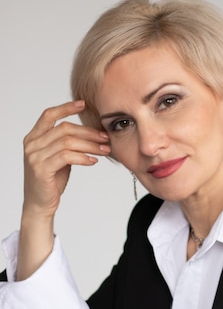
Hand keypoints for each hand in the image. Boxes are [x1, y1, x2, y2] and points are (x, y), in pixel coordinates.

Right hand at [22, 100, 110, 218]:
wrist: (40, 204)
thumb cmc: (51, 180)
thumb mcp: (58, 157)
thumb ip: (67, 143)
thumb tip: (92, 132)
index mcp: (33, 137)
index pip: (49, 115)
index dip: (66, 107)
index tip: (83, 104)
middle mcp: (32, 144)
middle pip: (64, 129)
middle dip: (88, 132)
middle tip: (105, 138)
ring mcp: (35, 156)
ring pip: (68, 142)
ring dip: (90, 145)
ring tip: (104, 150)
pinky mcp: (41, 169)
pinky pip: (66, 157)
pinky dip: (83, 157)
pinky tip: (93, 161)